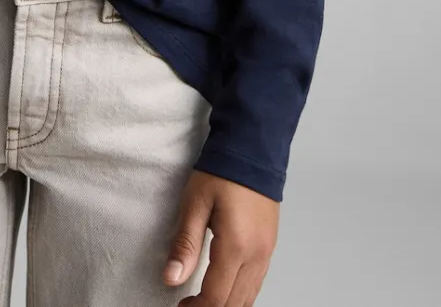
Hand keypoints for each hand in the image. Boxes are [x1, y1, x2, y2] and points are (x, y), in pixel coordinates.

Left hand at [162, 168, 279, 304]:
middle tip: (188, 305)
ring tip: (203, 300)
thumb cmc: (222, 172)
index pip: (216, 298)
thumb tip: (171, 278)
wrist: (252, 149)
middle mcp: (256, 255)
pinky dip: (240, 295)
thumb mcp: (195, 203)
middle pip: (234, 304)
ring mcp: (266, 252)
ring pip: (248, 298)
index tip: (180, 306)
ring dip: (226, 304)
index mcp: (235, 247)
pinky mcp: (269, 246)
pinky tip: (226, 290)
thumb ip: (185, 243)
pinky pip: (257, 283)